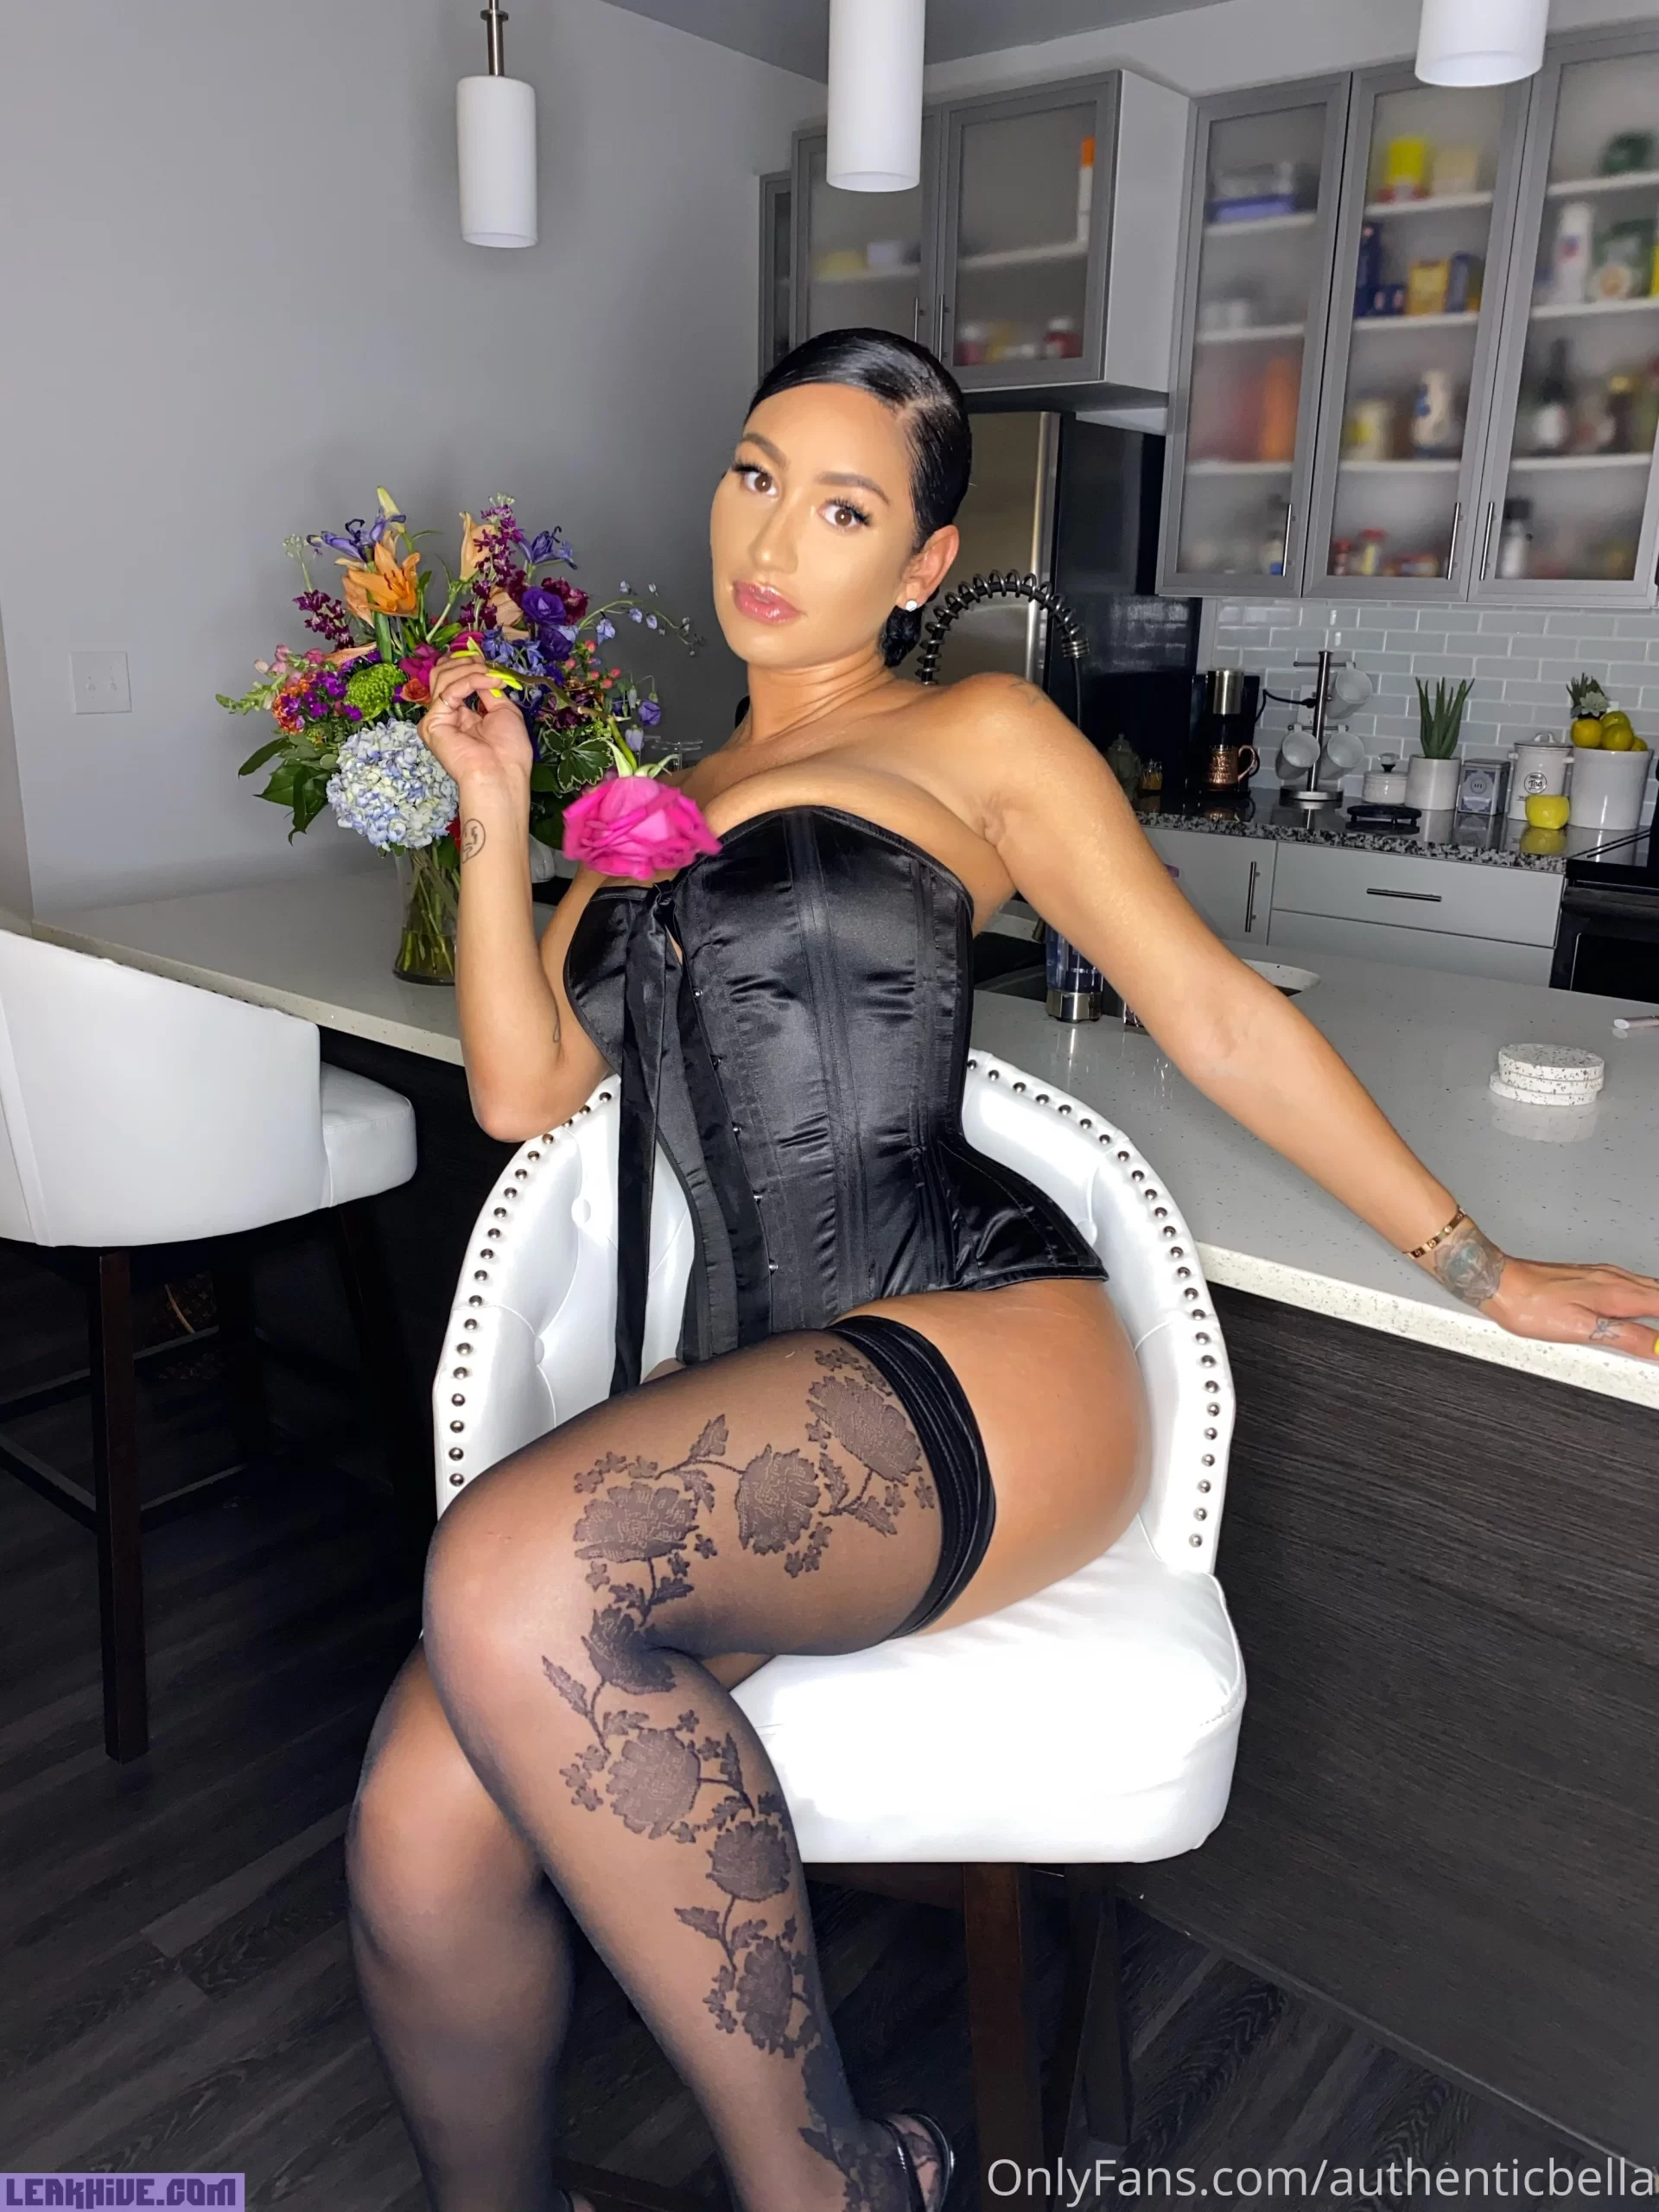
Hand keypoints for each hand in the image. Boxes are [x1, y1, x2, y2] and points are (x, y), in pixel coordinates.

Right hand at [419, 654, 532, 791]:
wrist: (503, 774)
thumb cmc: (509, 750)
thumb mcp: (504, 710)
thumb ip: (488, 690)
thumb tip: (482, 673)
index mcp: (462, 715)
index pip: (452, 680)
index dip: (465, 665)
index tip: (483, 659)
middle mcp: (447, 715)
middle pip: (442, 675)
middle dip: (464, 663)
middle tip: (484, 663)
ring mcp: (437, 719)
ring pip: (442, 678)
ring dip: (469, 670)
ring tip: (490, 675)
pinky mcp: (432, 723)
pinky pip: (449, 691)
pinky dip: (471, 681)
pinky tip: (488, 682)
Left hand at [1484, 1256, 1658, 1361]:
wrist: (1501, 1284)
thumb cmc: (1533, 1305)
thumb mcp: (1584, 1330)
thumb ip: (1626, 1337)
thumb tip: (1658, 1347)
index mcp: (1619, 1293)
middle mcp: (1615, 1279)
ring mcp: (1603, 1275)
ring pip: (1648, 1287)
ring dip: (1658, 1304)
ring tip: (1654, 1329)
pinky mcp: (1590, 1277)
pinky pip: (1631, 1285)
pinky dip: (1644, 1297)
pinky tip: (1638, 1308)